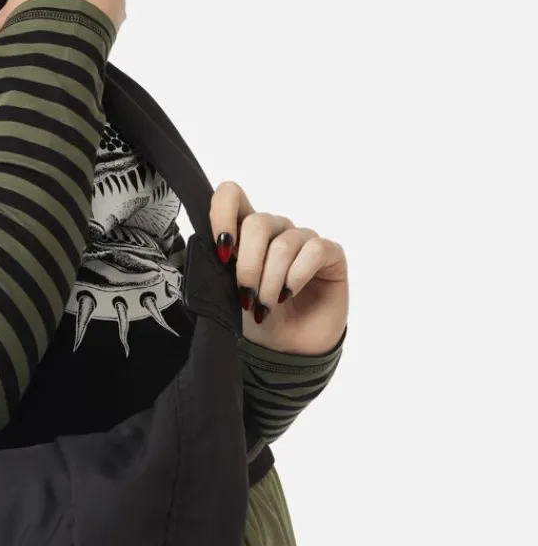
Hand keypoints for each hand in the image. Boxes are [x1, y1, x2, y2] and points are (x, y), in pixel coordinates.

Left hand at [209, 181, 347, 355]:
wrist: (285, 349)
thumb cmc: (256, 317)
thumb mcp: (227, 293)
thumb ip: (218, 266)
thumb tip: (215, 249)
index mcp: (245, 233)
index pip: (232, 195)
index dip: (222, 213)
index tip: (221, 249)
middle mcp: (275, 230)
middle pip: (257, 223)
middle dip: (248, 266)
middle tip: (246, 296)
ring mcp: (303, 240)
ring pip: (283, 244)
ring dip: (270, 281)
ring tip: (266, 306)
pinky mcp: (330, 254)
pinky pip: (313, 251)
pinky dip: (296, 276)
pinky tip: (288, 294)